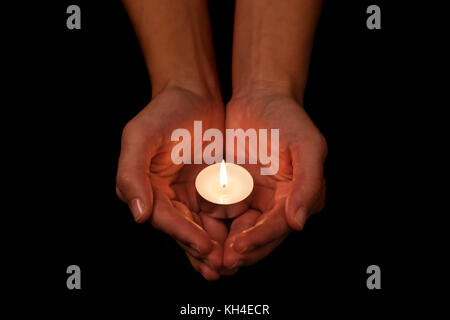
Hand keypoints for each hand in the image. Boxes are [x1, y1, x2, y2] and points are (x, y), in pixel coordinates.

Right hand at [116, 86, 226, 279]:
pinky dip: (227, 230)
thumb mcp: (140, 135)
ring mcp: (188, 195)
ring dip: (214, 248)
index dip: (184, 235)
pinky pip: (218, 215)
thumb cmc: (164, 112)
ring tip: (230, 265)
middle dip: (200, 250)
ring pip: (201, 228)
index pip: (164, 218)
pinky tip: (240, 241)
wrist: (193, 94)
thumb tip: (138, 215)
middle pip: (183, 230)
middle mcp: (165, 197)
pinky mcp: (209, 191)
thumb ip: (132, 173)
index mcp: (145, 188)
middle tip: (220, 268)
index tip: (205, 247)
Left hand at [222, 92, 326, 270]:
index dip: (260, 239)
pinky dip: (215, 230)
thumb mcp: (307, 145)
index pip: (279, 226)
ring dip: (226, 248)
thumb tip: (299, 223)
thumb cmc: (287, 118)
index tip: (238, 249)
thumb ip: (308, 184)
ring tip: (208, 261)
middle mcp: (279, 203)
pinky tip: (200, 238)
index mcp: (300, 196)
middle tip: (220, 264)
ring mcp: (257, 199)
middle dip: (241, 252)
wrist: (259, 97)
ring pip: (242, 233)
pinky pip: (225, 218)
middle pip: (261, 237)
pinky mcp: (236, 194)